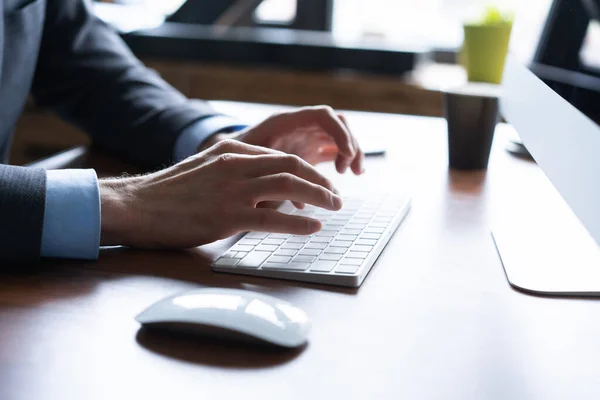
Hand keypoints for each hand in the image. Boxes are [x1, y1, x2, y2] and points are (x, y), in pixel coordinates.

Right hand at [99, 139, 341, 248]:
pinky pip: (273, 217)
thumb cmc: (167, 192)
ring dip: (319, 197)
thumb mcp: (203, 168)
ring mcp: (231, 190)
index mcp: (230, 149)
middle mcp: (234, 164)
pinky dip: (299, 222)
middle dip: (320, 180)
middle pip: (291, 165)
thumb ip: (233, 170)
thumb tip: (263, 184)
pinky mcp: (227, 216)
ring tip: (334, 208)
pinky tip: (313, 227)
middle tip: (336, 195)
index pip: (280, 155)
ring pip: (289, 185)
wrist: (135, 206)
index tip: (320, 183)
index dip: (306, 170)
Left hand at [205, 106, 364, 174]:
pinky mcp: (308, 150)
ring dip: (352, 151)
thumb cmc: (233, 165)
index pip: (322, 116)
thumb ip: (273, 181)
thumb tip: (298, 203)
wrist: (224, 163)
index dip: (339, 132)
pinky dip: (345, 159)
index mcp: (284, 122)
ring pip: (338, 135)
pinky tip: (348, 174)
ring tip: (354, 172)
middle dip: (350, 143)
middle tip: (351, 169)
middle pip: (337, 123)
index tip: (345, 155)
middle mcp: (298, 126)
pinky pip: (334, 148)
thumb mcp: (250, 169)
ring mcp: (305, 136)